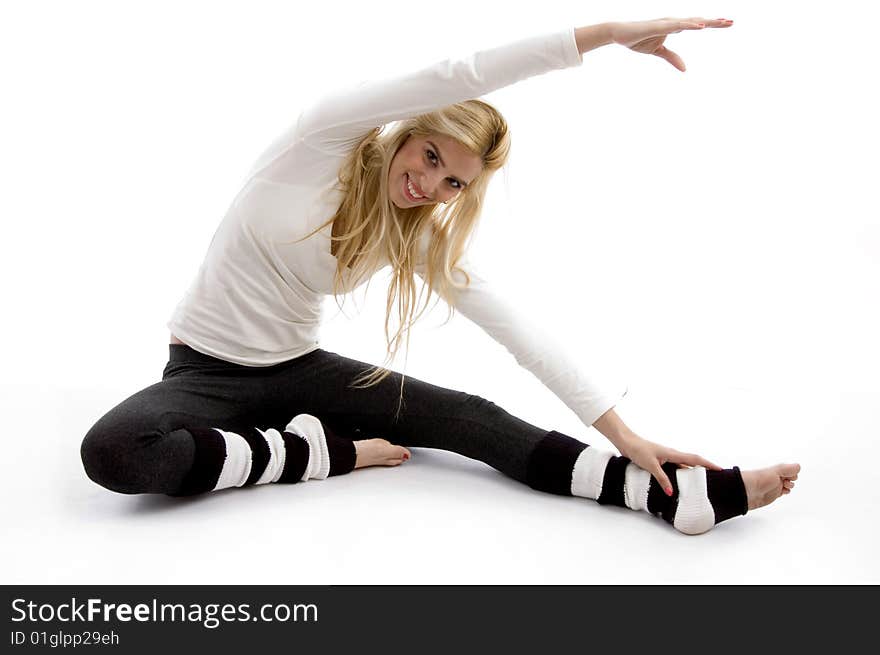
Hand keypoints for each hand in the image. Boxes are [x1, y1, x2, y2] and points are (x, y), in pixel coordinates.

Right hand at [609, 17, 733, 70]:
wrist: (620, 34)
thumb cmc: (638, 39)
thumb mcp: (658, 51)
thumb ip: (672, 58)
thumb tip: (685, 69)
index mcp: (675, 27)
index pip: (697, 24)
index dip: (712, 23)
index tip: (727, 23)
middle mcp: (674, 22)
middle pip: (698, 21)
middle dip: (715, 21)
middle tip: (731, 22)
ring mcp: (667, 23)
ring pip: (691, 21)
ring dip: (705, 22)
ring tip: (721, 22)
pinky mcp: (659, 26)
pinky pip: (677, 25)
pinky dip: (689, 25)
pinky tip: (700, 26)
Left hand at [617, 433, 723, 494]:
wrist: (626, 442)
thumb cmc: (638, 450)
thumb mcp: (651, 466)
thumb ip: (662, 479)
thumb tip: (671, 492)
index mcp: (673, 454)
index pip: (695, 459)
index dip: (708, 464)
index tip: (721, 469)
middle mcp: (672, 455)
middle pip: (692, 462)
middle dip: (705, 469)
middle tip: (716, 477)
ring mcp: (667, 457)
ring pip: (683, 466)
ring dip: (692, 473)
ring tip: (701, 483)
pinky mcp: (660, 460)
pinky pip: (674, 468)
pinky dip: (680, 474)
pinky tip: (679, 482)